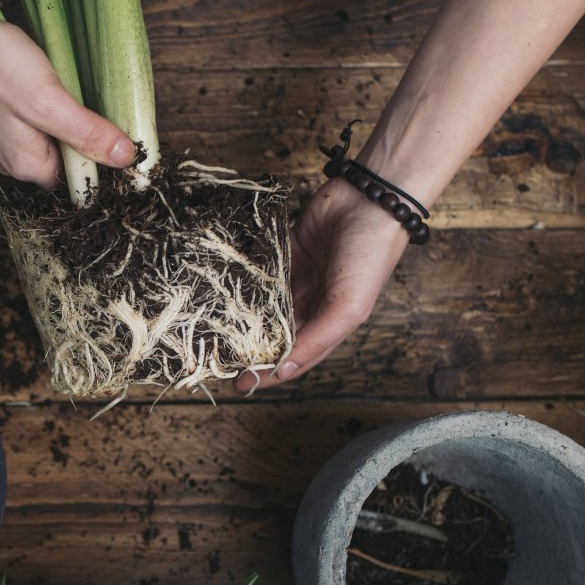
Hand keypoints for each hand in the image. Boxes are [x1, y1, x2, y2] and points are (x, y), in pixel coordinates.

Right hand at [0, 10, 135, 187]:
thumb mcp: (48, 101)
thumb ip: (87, 133)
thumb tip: (126, 158)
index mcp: (27, 166)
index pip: (81, 180)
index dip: (104, 160)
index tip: (122, 135)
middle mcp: (16, 160)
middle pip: (69, 161)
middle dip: (89, 138)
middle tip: (102, 106)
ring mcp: (8, 139)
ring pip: (56, 139)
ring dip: (73, 119)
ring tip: (76, 92)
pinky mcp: (6, 117)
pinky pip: (41, 122)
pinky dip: (56, 107)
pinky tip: (58, 85)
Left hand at [234, 179, 408, 391]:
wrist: (370, 198)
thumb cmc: (369, 256)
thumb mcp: (348, 307)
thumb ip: (316, 340)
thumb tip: (283, 371)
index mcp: (329, 322)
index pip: (294, 356)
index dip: (268, 373)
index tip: (239, 386)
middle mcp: (312, 302)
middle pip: (275, 332)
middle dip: (250, 346)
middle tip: (218, 359)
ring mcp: (297, 276)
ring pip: (264, 302)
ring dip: (243, 315)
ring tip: (213, 330)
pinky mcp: (285, 250)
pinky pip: (260, 269)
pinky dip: (244, 279)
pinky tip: (221, 290)